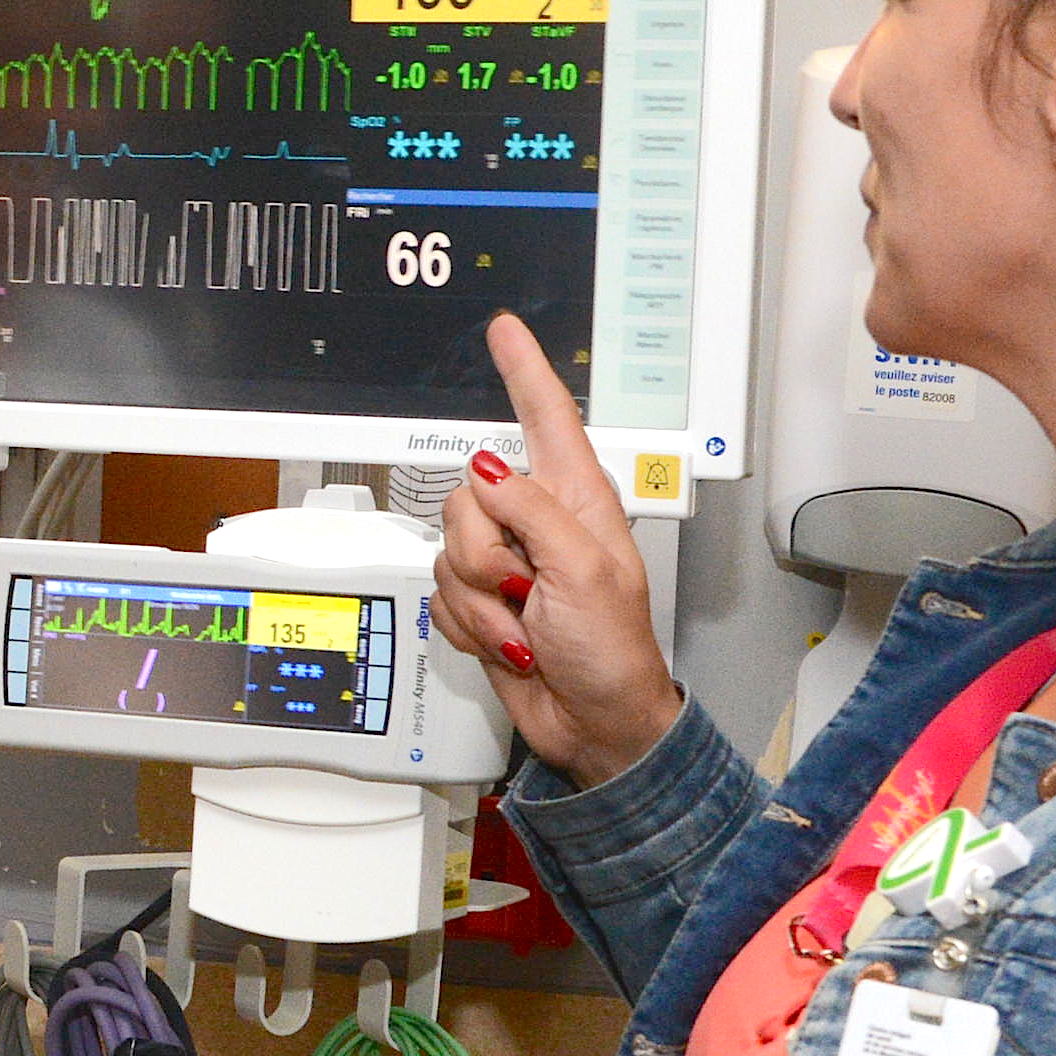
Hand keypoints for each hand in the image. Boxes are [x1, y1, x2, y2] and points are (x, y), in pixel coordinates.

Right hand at [433, 311, 684, 788]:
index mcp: (577, 502)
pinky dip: (468, 624)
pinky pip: (441, 593)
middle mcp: (539, 523)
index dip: (524, 372)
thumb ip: (535, 512)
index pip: (547, 418)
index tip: (505, 332)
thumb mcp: (585, 572)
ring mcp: (509, 563)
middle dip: (485, 551)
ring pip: (449, 549)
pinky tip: (507, 638)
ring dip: (481, 600)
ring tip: (525, 623)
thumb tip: (490, 472)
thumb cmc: (614, 653)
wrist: (594, 723)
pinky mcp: (482, 601)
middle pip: (469, 495)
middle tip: (525, 588)